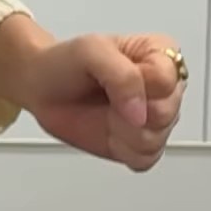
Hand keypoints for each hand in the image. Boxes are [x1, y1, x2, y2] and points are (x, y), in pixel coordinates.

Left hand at [15, 28, 186, 171]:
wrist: (42, 87)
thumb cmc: (66, 63)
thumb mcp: (91, 51)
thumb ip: (122, 75)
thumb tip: (140, 112)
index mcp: (161, 54)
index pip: (168, 80)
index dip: (139, 85)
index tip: (113, 79)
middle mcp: (164, 87)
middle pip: (167, 114)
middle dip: (129, 112)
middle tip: (107, 98)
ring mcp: (154, 118)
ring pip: (157, 140)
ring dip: (123, 132)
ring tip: (106, 112)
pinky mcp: (142, 144)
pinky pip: (146, 159)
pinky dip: (122, 149)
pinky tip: (109, 131)